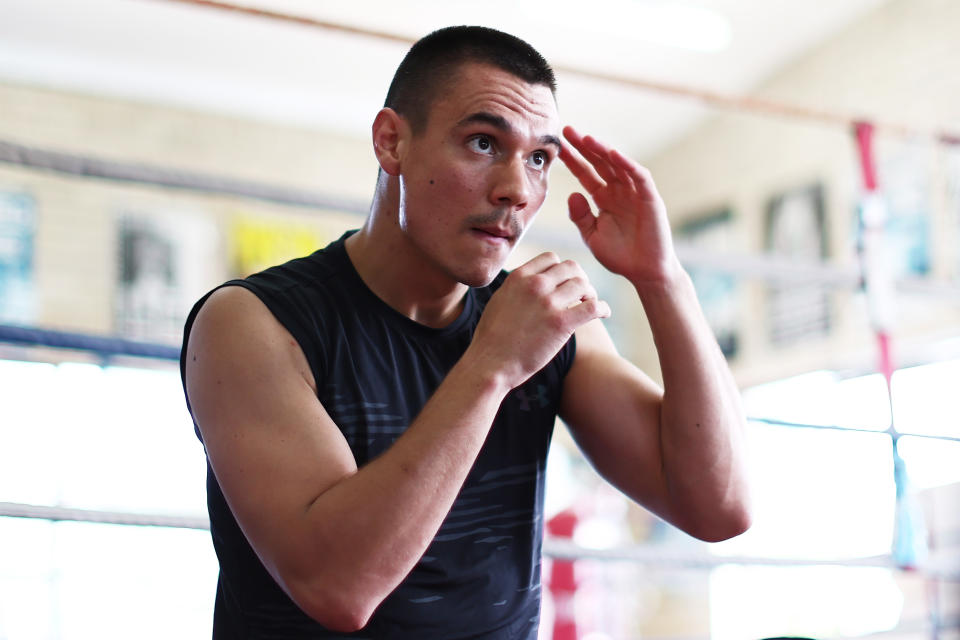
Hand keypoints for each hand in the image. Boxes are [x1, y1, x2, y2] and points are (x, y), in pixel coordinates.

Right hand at [467, 252, 610, 389]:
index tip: (565, 282)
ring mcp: (548, 303)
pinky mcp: (561, 323)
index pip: (551, 258)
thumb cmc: (492, 338)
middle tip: (582, 293)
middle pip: (571, 268)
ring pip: (583, 284)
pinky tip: (604, 313)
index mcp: (519, 277)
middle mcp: (535, 285)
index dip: (562, 269)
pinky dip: (603, 308)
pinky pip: (593, 307)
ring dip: (591, 293)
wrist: (490, 363)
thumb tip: (531, 282)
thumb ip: (518, 288)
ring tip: (590, 304)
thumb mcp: (500, 300)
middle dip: (579, 278)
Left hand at [559, 125, 680, 286]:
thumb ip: (580, 216)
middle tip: (568, 131)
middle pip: (599, 163)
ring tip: (587, 139)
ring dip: (603, 151)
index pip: (585, 174)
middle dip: (584, 147)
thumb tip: (571, 193)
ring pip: (618, 165)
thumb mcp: (592, 236)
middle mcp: (619, 191)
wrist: (644, 273)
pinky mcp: (650, 199)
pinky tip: (613, 154)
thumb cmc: (620, 256)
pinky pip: (639, 177)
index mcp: (603, 198)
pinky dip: (627, 165)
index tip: (557, 146)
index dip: (572, 160)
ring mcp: (635, 193)